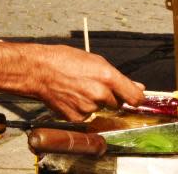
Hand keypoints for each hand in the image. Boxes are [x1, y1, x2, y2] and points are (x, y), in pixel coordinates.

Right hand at [26, 44, 144, 120]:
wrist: (40, 71)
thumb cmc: (65, 60)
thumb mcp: (95, 61)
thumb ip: (118, 77)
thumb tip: (138, 86)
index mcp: (107, 77)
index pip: (134, 97)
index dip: (137, 98)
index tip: (136, 99)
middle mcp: (100, 94)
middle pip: (117, 103)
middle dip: (110, 97)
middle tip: (94, 85)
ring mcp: (88, 107)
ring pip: (100, 108)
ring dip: (94, 102)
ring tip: (79, 88)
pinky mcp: (77, 117)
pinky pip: (87, 115)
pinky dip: (82, 108)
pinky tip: (72, 96)